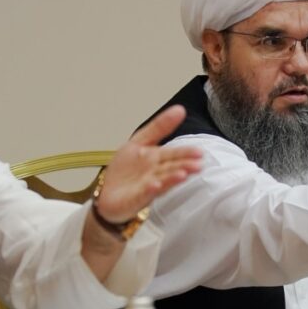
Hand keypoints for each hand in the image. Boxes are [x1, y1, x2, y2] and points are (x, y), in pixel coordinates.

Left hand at [93, 104, 202, 223]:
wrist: (107, 195)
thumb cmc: (126, 170)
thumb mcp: (139, 142)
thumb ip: (158, 127)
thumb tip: (180, 109)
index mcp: (157, 159)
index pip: (174, 154)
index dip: (185, 153)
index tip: (200, 152)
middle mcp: (156, 174)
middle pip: (171, 168)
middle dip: (184, 166)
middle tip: (198, 165)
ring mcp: (147, 187)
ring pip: (162, 181)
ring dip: (172, 178)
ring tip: (183, 174)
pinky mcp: (135, 199)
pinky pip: (143, 193)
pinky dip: (149, 189)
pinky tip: (155, 185)